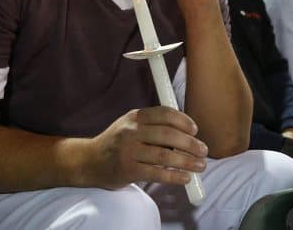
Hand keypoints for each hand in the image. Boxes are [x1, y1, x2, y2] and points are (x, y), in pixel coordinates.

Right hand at [82, 106, 207, 188]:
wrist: (90, 161)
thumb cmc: (117, 143)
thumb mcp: (131, 125)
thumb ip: (154, 125)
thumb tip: (187, 133)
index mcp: (136, 117)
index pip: (165, 114)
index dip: (184, 121)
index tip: (195, 130)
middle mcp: (132, 131)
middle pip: (168, 135)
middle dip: (190, 143)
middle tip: (203, 151)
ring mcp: (129, 151)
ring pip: (164, 155)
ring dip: (187, 161)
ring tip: (200, 166)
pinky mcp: (128, 170)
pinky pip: (156, 173)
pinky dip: (174, 176)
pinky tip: (185, 178)